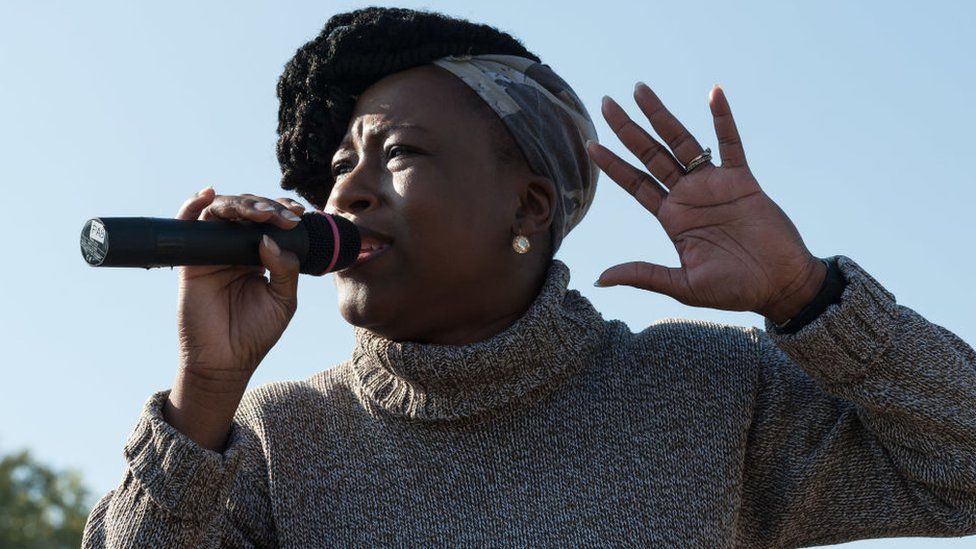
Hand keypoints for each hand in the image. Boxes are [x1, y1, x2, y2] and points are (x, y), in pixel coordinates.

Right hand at [165, 187, 304, 449]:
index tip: (298, 213)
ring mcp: (213, 252)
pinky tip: (208, 194)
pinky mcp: (191, 260)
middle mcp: (235, 249)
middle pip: (246, 211)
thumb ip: (285, 268)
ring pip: (221, 211)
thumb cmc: (255, 334)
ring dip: (240, 204)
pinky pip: (188, 225)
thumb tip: (269, 239)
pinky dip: (194, 204)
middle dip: (265, 206)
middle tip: (282, 216)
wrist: (226, 361)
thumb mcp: (283, 300)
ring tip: (259, 214)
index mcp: (260, 255)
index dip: (281, 210)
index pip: (269, 221)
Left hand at [587, 83, 825, 323]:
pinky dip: (723, 119)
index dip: (613, 164)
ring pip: (682, 142)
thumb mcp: (682, 285)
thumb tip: (601, 278)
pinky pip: (731, 144)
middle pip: (650, 154)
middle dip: (627, 129)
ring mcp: (714, 185)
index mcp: (672, 218)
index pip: (635, 184)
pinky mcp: (743, 181)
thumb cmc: (734, 290)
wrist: (780, 286)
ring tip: (640, 90)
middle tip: (606, 102)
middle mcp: (688, 196)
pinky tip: (713, 93)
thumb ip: (643, 275)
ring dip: (661, 116)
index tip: (590, 143)